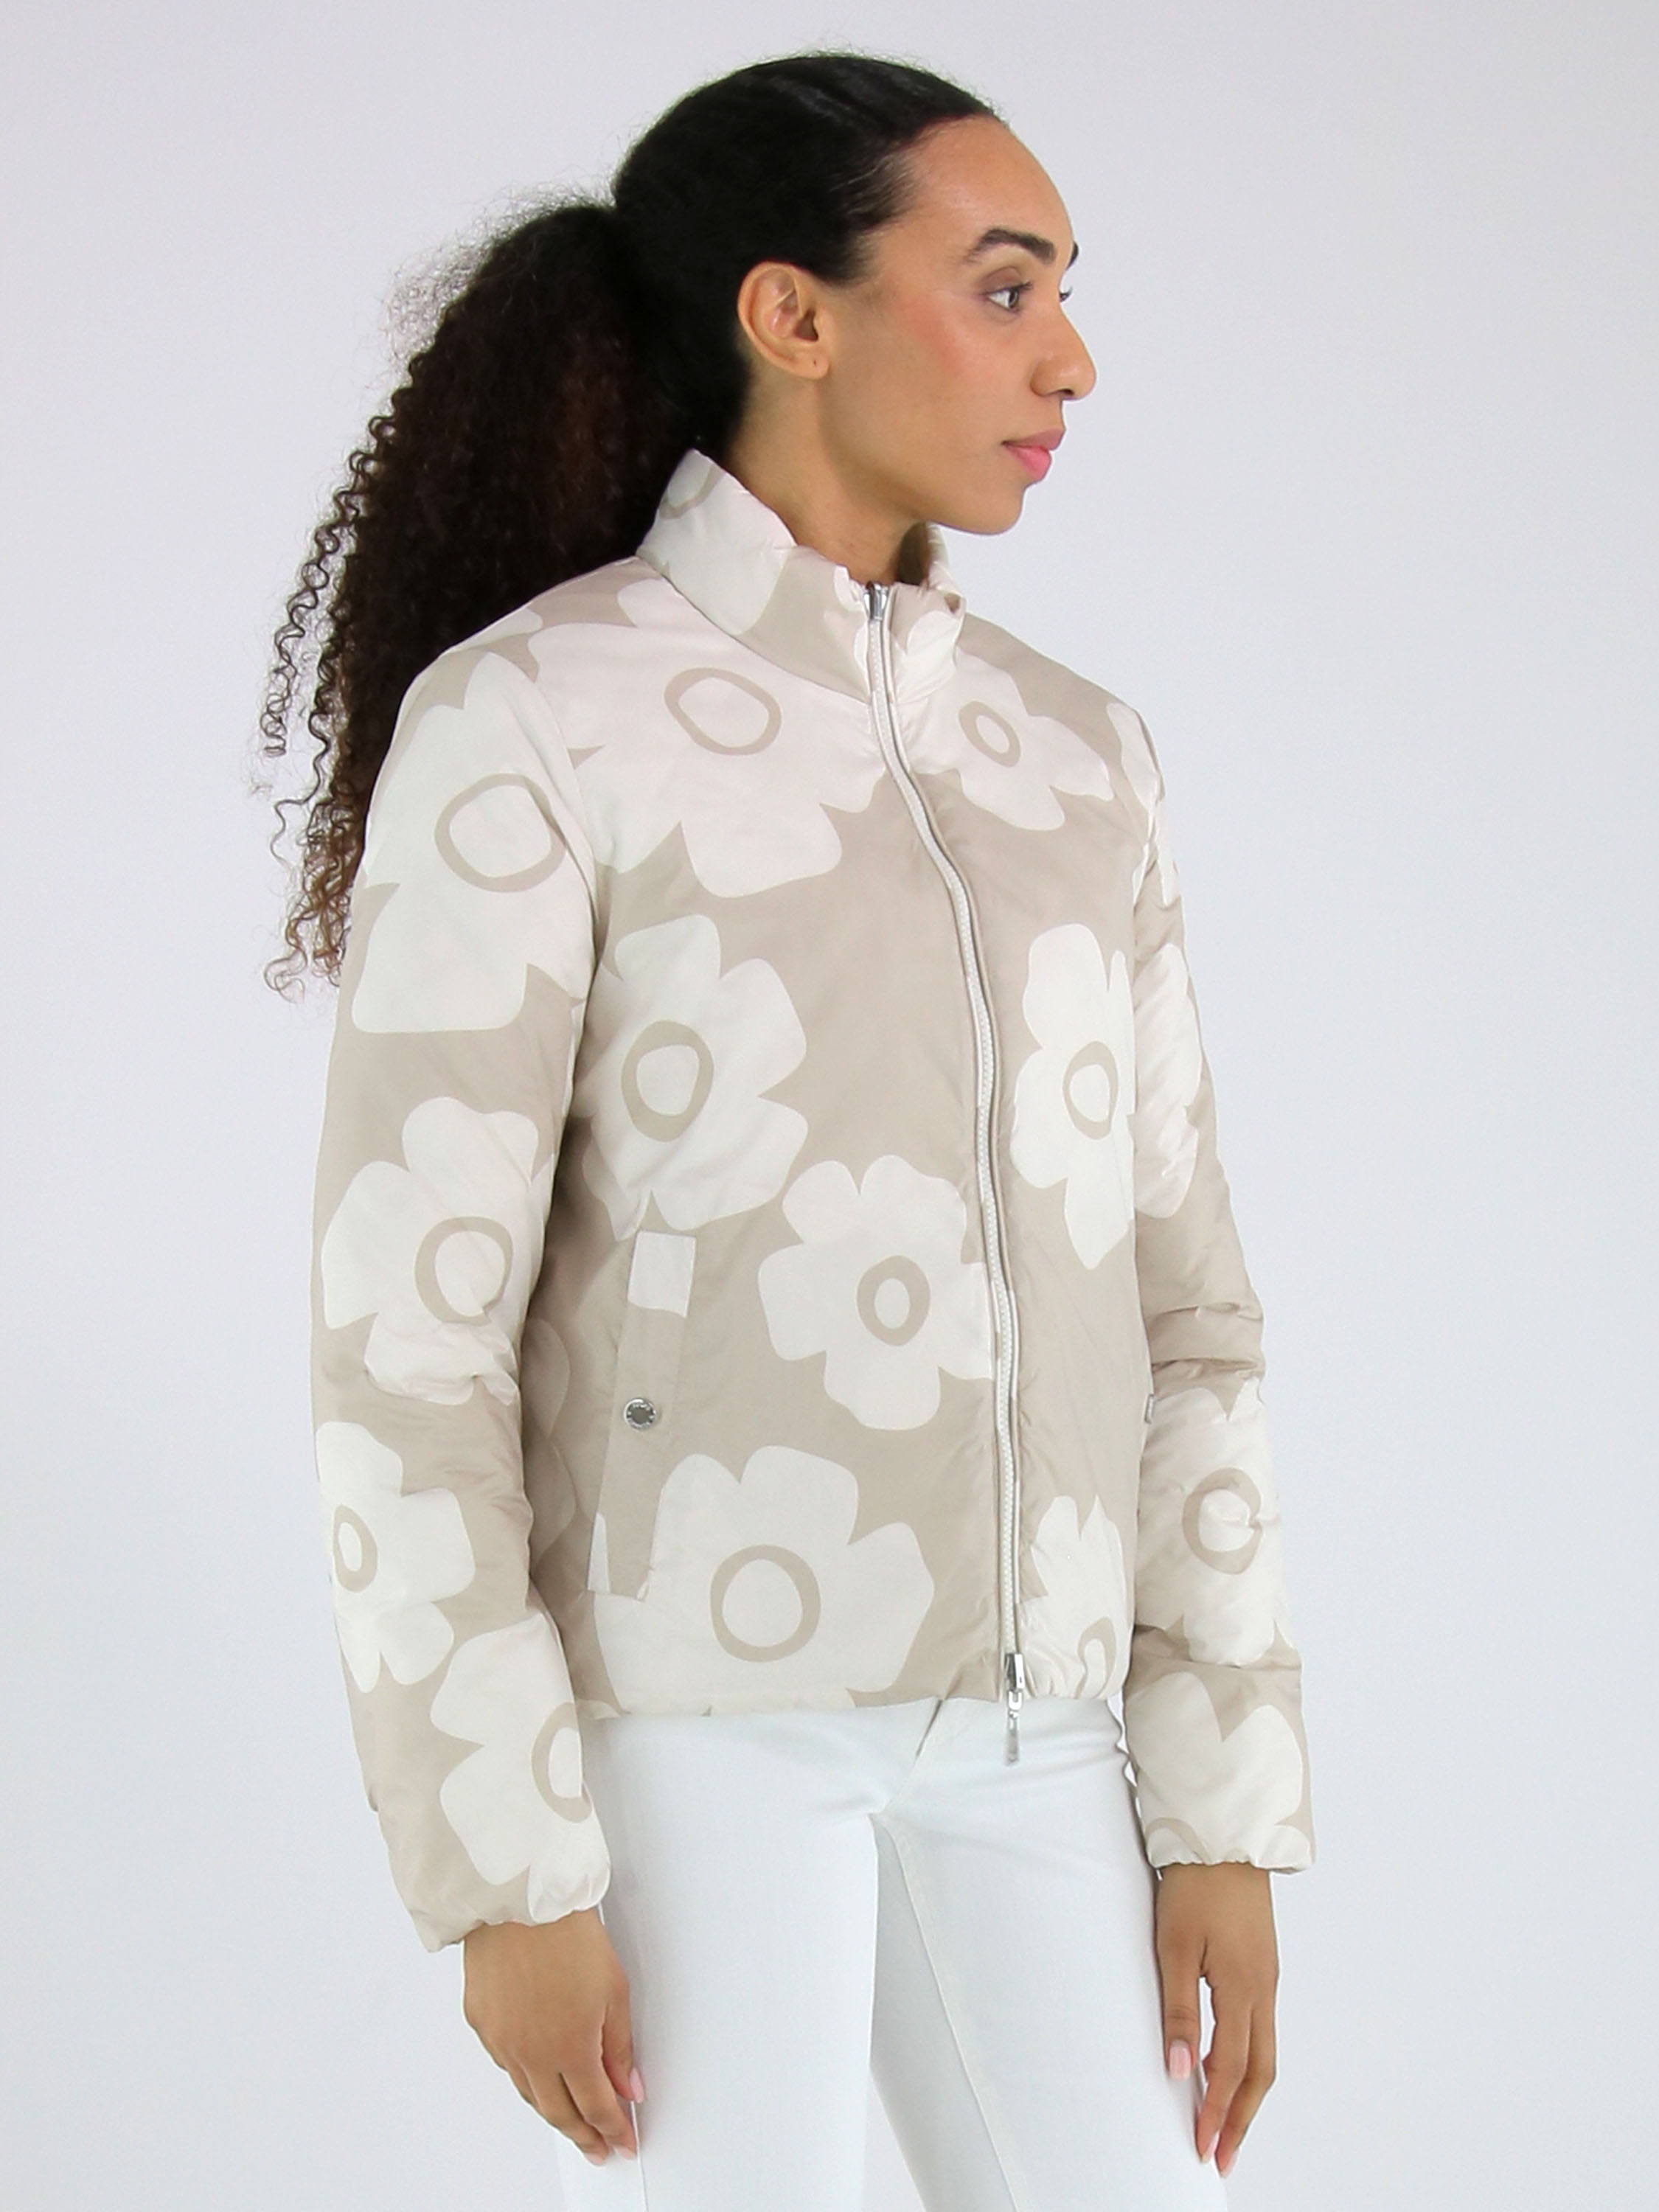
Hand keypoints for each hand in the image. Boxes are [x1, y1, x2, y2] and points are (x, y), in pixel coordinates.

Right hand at [461, 1907, 643, 2164]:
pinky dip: (526, 2076)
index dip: (612, 2129)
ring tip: (571, 2119)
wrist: (518, 1899)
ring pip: (529, 2093)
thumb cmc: (567, 1933)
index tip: (622, 2141)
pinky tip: (538, 2074)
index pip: (595, 2107)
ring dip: (553, 2110)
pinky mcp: (481, 2023)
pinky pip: (506, 2064)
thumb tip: (628, 2087)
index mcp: (569, 2049)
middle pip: (559, 2113)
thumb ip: (620, 2046)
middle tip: (597, 2147)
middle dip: (582, 2135)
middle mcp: (531, 2054)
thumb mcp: (613, 1989)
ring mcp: (502, 2041)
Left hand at [1153, 1861, 1278, 2177]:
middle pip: (1260, 2073)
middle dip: (1241, 2119)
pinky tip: (1222, 2063)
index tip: (1203, 2149)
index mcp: (1243, 1990)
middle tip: (1220, 2154)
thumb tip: (1179, 2071)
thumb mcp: (1175, 1948)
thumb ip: (1179, 2011)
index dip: (1217, 2114)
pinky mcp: (1262, 1966)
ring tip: (1221, 2121)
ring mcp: (1267, 1978)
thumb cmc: (1195, 1887)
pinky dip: (1246, 2058)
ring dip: (1246, 2092)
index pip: (1231, 2071)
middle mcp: (1263, 1990)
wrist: (1224, 1838)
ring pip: (1265, 2052)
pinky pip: (1261, 2027)